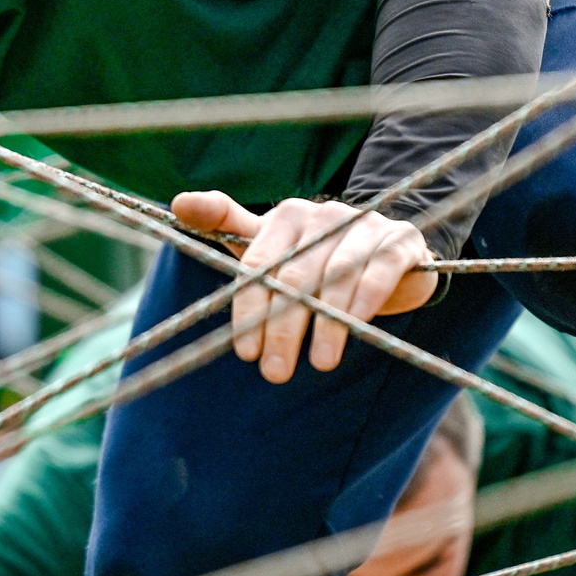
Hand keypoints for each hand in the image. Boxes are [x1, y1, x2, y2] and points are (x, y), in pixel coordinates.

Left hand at [172, 191, 435, 382]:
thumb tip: (177, 203)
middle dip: (282, 328)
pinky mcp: (398, 240)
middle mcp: (322, 214)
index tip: (246, 354)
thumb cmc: (317, 258)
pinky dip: (365, 300)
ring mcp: (363, 223)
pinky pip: (377, 270)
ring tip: (319, 363)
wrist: (389, 254)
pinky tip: (355, 327)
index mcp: (285, 217)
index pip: (257, 263)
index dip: (248, 311)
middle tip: (275, 372)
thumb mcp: (271, 244)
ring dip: (326, 323)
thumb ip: (225, 224)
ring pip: (335, 275)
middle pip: (293, 275)